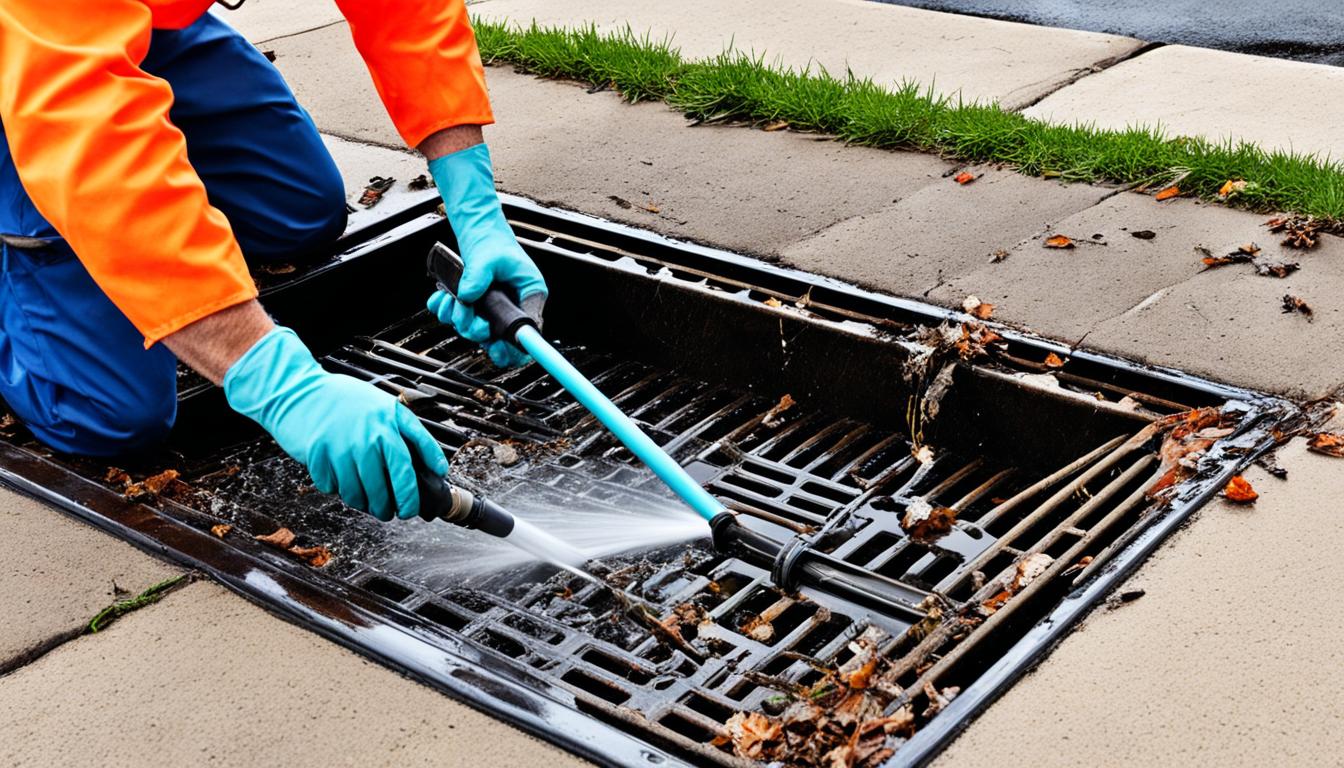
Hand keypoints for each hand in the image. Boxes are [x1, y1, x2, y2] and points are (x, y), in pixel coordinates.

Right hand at [223, 328, 449, 520]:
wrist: (300, 392)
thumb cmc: (348, 400)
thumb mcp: (388, 408)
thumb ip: (414, 435)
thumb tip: (439, 468)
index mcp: (387, 425)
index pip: (406, 471)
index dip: (411, 496)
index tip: (414, 507)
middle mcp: (366, 437)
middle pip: (383, 490)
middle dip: (391, 508)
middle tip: (392, 512)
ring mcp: (340, 448)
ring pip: (357, 495)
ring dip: (364, 504)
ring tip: (368, 501)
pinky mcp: (318, 457)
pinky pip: (332, 488)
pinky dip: (337, 489)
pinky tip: (340, 477)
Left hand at [428, 142, 545, 366]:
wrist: (478, 230)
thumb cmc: (492, 240)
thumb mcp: (488, 256)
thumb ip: (478, 277)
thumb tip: (467, 296)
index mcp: (528, 295)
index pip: (529, 331)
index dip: (515, 349)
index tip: (499, 352)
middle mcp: (513, 305)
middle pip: (499, 338)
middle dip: (476, 330)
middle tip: (467, 316)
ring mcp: (493, 309)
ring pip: (476, 331)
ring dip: (458, 319)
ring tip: (451, 299)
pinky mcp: (476, 307)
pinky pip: (459, 320)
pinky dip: (447, 311)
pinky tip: (444, 298)